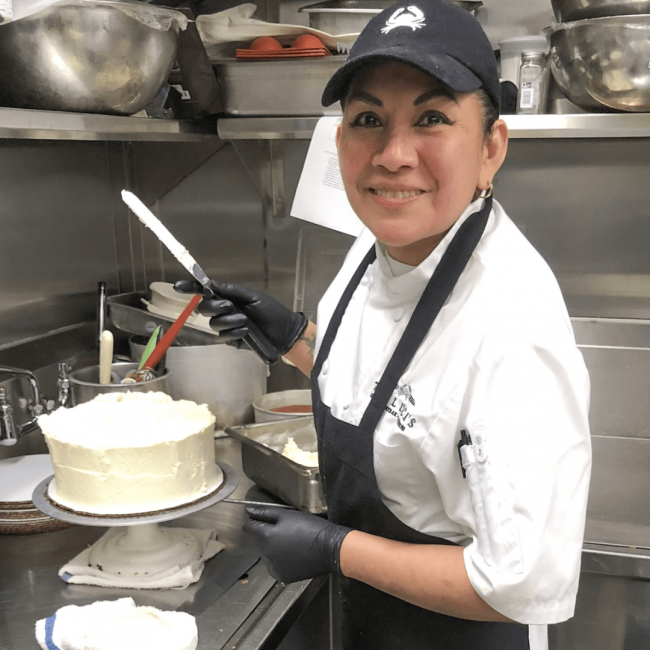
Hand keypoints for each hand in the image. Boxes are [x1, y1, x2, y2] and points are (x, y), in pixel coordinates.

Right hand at [174, 280, 307, 356]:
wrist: (283, 332)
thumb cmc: (271, 311)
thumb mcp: (252, 296)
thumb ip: (231, 290)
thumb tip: (211, 283)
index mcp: (229, 297)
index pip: (205, 292)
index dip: (191, 289)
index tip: (178, 287)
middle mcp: (225, 311)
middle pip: (204, 308)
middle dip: (215, 307)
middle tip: (230, 306)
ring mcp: (227, 326)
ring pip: (214, 324)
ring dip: (229, 321)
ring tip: (246, 320)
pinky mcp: (231, 340)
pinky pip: (223, 336)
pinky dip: (234, 332)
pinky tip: (246, 331)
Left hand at [243, 506, 350, 583]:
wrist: (329, 548)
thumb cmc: (310, 528)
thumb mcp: (288, 515)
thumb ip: (267, 513)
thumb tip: (249, 511)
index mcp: (266, 537)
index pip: (250, 528)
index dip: (254, 521)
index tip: (258, 518)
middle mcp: (266, 554)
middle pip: (259, 541)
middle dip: (266, 535)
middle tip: (284, 529)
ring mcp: (274, 568)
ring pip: (267, 554)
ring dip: (273, 548)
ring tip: (290, 542)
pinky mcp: (282, 576)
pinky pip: (275, 566)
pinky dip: (279, 560)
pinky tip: (292, 553)